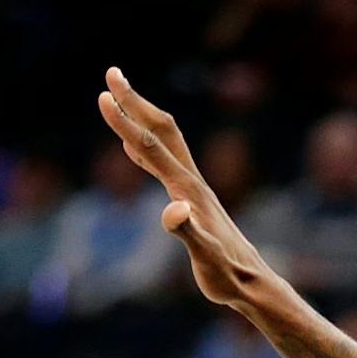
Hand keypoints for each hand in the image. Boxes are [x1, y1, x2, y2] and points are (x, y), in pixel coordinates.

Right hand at [96, 67, 285, 311]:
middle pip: (162, 131)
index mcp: (189, 191)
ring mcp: (193, 190)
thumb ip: (188, 233)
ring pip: (164, 143)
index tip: (102, 96)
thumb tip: (171, 210)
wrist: (254, 285)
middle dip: (136, 101)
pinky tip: (132, 148)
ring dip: (141, 117)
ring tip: (118, 97)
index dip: (127, 122)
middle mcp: (192, 183)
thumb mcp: (206, 258)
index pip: (152, 148)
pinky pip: (164, 164)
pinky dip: (145, 148)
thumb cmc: (228, 276)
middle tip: (112, 72)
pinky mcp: (193, 201)